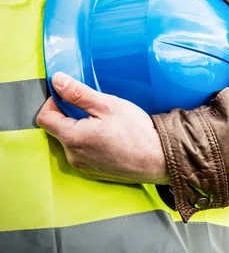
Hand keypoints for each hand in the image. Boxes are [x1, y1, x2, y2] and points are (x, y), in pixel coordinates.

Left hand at [37, 72, 169, 184]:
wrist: (159, 159)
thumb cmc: (137, 132)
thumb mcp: (108, 105)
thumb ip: (79, 93)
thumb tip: (57, 81)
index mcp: (73, 138)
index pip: (45, 117)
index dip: (54, 102)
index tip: (71, 96)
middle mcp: (73, 155)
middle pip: (59, 129)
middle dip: (71, 116)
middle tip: (96, 110)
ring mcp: (84, 166)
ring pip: (72, 142)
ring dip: (83, 130)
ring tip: (107, 125)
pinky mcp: (95, 172)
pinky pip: (85, 153)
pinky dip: (92, 143)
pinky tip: (111, 138)